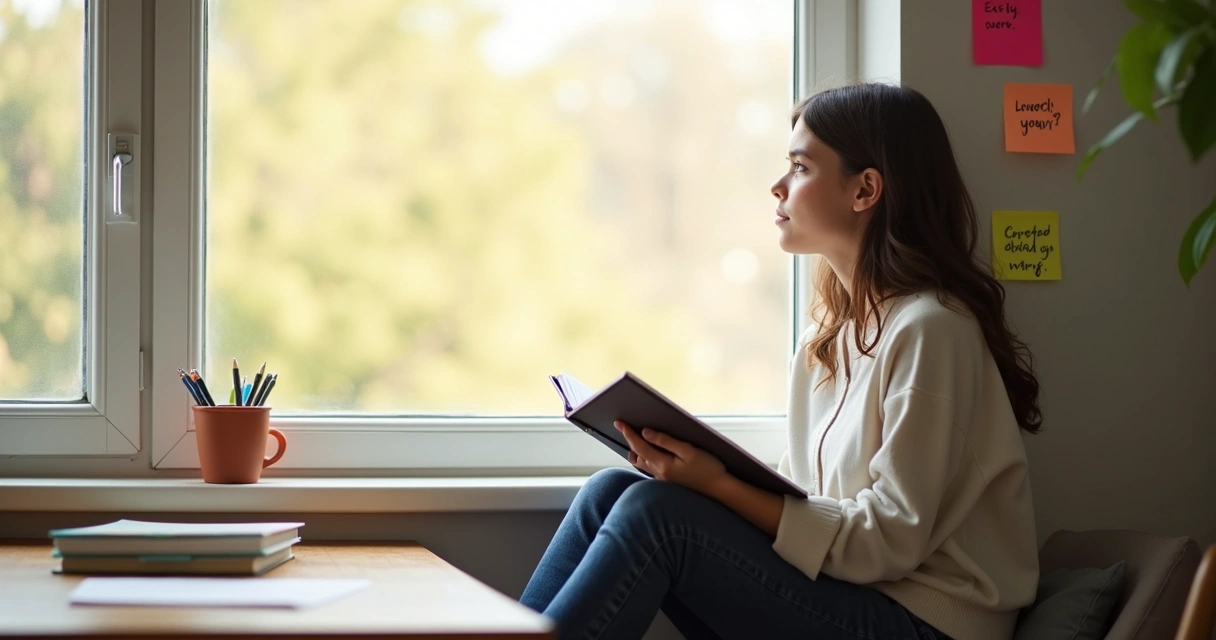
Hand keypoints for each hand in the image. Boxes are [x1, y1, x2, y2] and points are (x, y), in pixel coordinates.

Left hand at [614, 420, 728, 495]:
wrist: (718, 489)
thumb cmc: (707, 468)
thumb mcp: (688, 450)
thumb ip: (666, 441)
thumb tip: (646, 433)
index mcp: (662, 464)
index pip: (639, 446)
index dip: (628, 433)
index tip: (619, 423)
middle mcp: (658, 473)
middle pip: (637, 454)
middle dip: (629, 440)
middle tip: (623, 426)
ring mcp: (662, 478)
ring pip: (641, 463)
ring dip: (635, 451)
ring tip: (632, 439)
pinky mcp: (668, 481)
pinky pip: (649, 468)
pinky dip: (644, 458)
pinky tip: (646, 453)